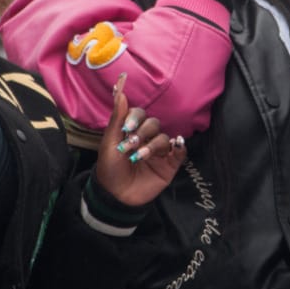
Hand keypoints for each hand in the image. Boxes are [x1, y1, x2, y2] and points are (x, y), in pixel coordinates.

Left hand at [94, 74, 184, 206]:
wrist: (115, 196)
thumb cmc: (110, 169)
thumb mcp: (109, 143)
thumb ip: (117, 118)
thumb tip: (119, 92)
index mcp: (131, 131)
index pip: (139, 114)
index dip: (134, 117)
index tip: (126, 126)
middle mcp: (146, 138)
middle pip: (153, 123)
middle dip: (142, 132)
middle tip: (130, 144)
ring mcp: (159, 151)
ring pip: (163, 137)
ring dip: (152, 145)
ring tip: (139, 157)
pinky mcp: (170, 164)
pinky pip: (180, 151)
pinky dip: (178, 147)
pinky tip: (172, 147)